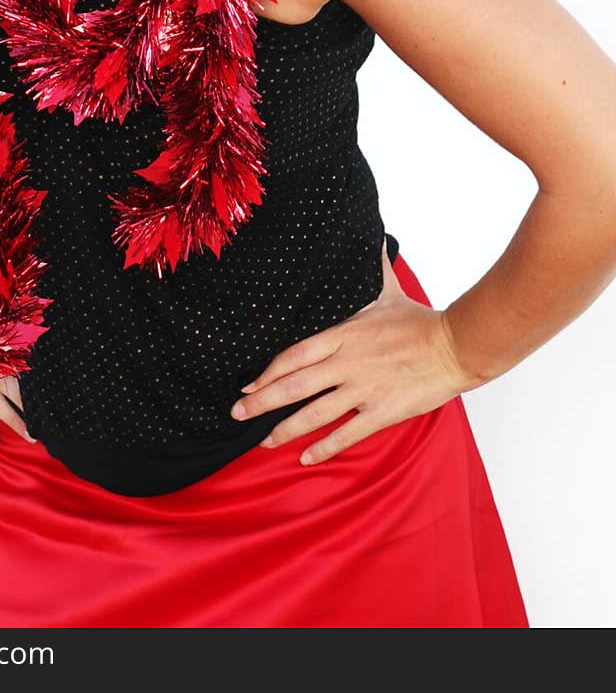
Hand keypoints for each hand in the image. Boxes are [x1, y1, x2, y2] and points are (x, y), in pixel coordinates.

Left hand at [230, 240, 480, 465]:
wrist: (456, 346)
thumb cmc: (420, 320)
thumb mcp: (387, 291)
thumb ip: (372, 269)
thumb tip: (372, 234)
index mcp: (343, 335)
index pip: (294, 355)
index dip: (268, 372)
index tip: (248, 384)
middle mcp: (347, 363)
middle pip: (294, 385)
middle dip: (262, 402)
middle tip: (237, 414)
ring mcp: (363, 389)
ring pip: (315, 413)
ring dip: (285, 429)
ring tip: (263, 441)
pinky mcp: (382, 411)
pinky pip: (347, 433)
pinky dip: (324, 447)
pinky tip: (306, 458)